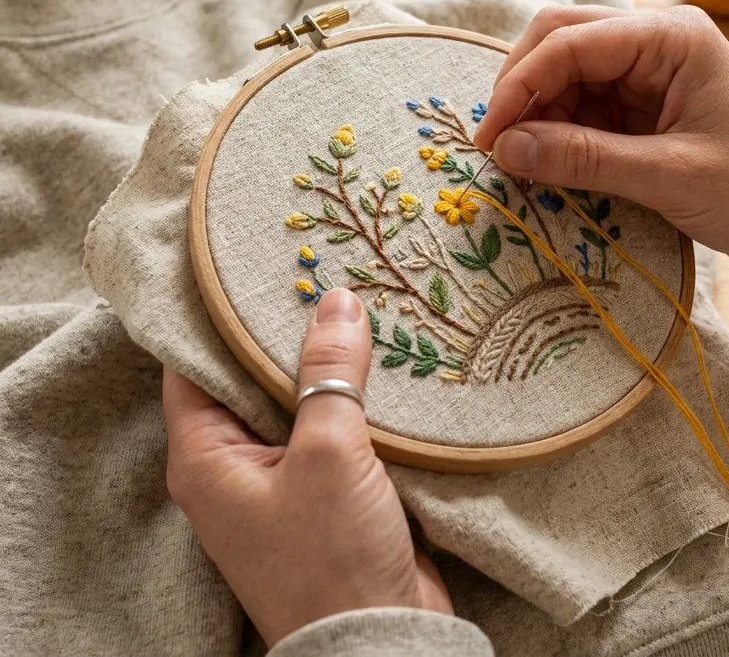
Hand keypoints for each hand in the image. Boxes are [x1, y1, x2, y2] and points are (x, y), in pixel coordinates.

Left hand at [163, 288, 452, 646]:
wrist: (380, 639)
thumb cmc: (332, 556)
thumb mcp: (329, 452)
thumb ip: (329, 373)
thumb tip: (338, 302)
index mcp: (206, 457)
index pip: (192, 365)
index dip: (215, 316)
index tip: (245, 267)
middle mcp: (232, 465)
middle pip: (246, 378)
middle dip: (280, 332)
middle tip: (313, 274)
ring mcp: (277, 478)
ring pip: (292, 401)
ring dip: (321, 364)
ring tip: (351, 304)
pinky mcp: (320, 489)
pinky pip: (325, 426)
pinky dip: (346, 396)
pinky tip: (376, 360)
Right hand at [474, 5, 728, 299]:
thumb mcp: (670, 176)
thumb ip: (585, 159)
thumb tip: (507, 148)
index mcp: (671, 38)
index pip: (572, 41)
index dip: (520, 84)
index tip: (489, 136)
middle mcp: (654, 44)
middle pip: (561, 43)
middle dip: (522, 89)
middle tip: (496, 144)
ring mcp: (647, 75)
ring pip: (565, 77)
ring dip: (537, 114)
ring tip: (520, 161)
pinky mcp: (641, 109)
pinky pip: (582, 109)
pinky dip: (557, 132)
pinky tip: (546, 161)